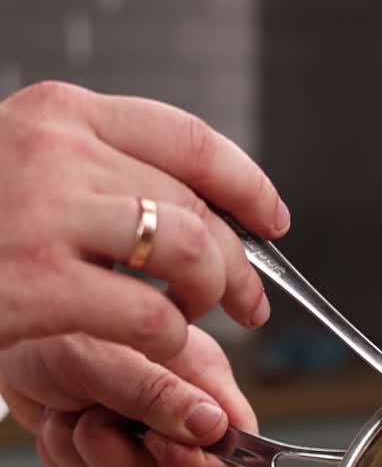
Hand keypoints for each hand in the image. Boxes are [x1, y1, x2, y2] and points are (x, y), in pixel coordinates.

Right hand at [0, 81, 289, 355]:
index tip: (271, 220)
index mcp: (61, 114)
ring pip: (187, 256)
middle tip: (244, 306)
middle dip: (237, 267)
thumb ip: (97, 174)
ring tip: (191, 326)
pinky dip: (169, 345)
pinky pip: (151, 320)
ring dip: (206, 302)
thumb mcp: (25, 168)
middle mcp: (58, 153)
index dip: (247, 185)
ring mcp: (46, 219)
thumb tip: (192, 213)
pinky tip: (152, 352)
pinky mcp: (39, 289)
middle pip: (196, 207)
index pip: (189, 139)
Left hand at [0, 327, 256, 466]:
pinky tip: (64, 421)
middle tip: (101, 415)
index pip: (237, 438)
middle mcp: (175, 409)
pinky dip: (68, 459)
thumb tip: (212, 425)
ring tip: (75, 408)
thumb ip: (159, 392)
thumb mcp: (105, 356)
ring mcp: (141, 436)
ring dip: (89, 452)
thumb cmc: (52, 330)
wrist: (7, 339)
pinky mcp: (107, 455)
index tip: (165, 448)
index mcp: (196, 377)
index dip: (208, 460)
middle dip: (128, 454)